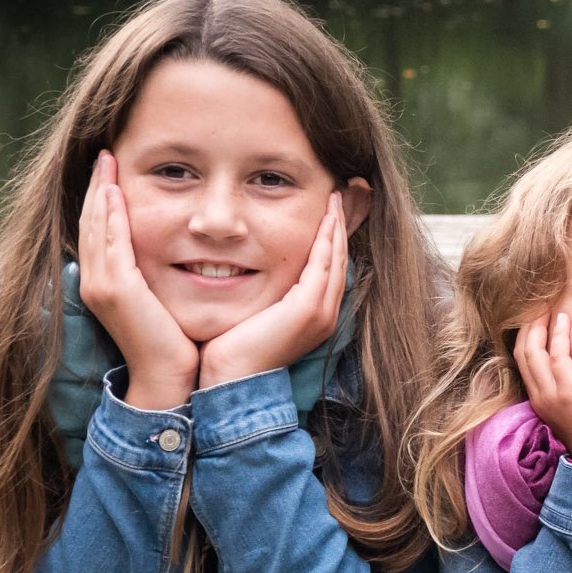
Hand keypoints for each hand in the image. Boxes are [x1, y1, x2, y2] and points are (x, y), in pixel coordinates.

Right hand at [77, 150, 198, 409]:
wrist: (170, 380)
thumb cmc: (176, 343)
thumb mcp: (165, 299)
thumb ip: (161, 274)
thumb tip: (180, 253)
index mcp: (107, 283)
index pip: (100, 230)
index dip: (101, 198)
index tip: (111, 169)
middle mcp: (96, 281)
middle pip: (91, 221)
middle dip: (96, 186)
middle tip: (106, 154)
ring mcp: (101, 285)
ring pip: (94, 226)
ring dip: (99, 191)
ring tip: (107, 161)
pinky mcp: (115, 290)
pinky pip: (109, 243)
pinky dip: (109, 215)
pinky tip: (114, 191)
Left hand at [200, 192, 348, 388]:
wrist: (231, 379)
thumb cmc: (232, 349)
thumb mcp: (254, 313)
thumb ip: (263, 292)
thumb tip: (247, 267)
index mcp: (315, 314)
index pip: (330, 267)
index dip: (332, 236)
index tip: (329, 208)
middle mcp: (326, 313)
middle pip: (340, 258)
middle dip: (341, 224)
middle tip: (341, 193)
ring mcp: (321, 311)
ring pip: (336, 257)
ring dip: (336, 225)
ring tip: (335, 197)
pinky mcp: (308, 308)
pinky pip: (323, 264)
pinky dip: (326, 238)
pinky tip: (324, 216)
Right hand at [516, 311, 571, 468]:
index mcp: (540, 399)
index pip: (524, 360)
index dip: (528, 334)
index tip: (537, 314)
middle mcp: (539, 395)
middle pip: (522, 350)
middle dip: (528, 323)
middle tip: (538, 300)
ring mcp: (550, 394)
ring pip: (533, 350)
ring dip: (539, 324)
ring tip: (547, 303)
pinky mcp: (567, 393)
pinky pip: (556, 356)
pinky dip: (557, 335)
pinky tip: (563, 318)